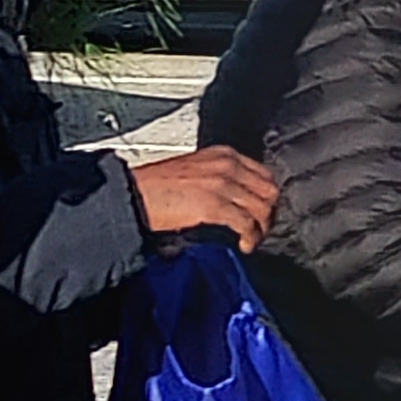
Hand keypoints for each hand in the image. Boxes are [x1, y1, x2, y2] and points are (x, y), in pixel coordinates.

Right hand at [133, 148, 277, 248]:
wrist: (132, 193)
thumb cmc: (155, 186)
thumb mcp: (195, 171)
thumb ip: (219, 178)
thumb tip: (236, 201)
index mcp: (223, 155)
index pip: (263, 173)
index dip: (266, 196)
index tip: (263, 211)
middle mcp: (227, 165)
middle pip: (268, 190)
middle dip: (268, 212)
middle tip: (261, 229)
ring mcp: (222, 183)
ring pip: (261, 208)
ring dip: (261, 228)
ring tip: (252, 239)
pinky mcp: (214, 204)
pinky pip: (246, 223)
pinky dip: (250, 237)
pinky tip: (244, 245)